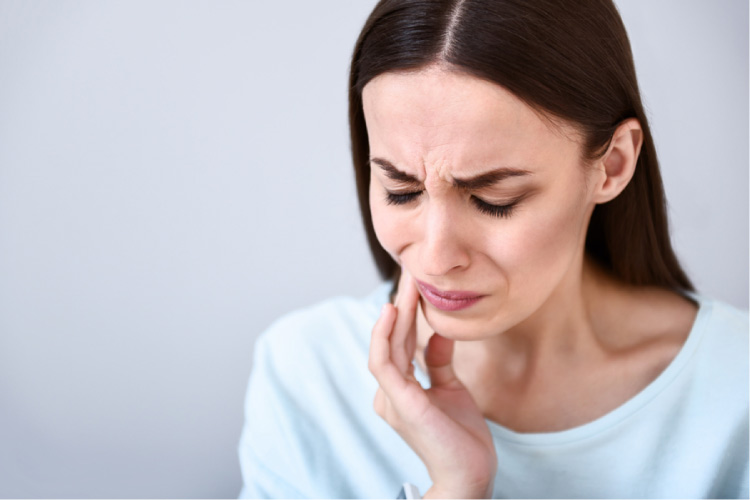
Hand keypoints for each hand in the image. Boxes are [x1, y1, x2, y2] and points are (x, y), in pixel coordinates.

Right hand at [368, 270, 496, 497]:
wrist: (470, 476)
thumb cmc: (460, 438)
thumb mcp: (451, 390)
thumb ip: (438, 362)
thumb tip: (437, 333)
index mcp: (399, 389)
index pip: (400, 343)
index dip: (407, 312)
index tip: (416, 283)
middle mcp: (389, 392)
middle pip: (392, 339)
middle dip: (402, 303)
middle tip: (409, 270)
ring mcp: (391, 398)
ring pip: (386, 346)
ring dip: (396, 313)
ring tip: (405, 284)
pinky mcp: (401, 404)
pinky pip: (385, 363)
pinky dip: (385, 336)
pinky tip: (394, 312)